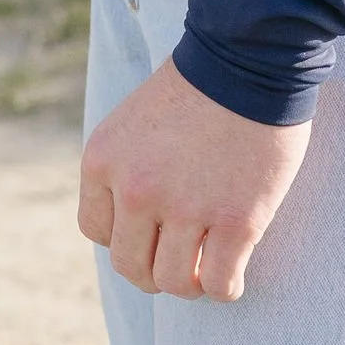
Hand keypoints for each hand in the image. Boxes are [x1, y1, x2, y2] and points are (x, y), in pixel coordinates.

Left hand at [78, 58, 309, 301]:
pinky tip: (234, 269)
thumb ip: (124, 169)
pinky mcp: (236, 222)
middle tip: (179, 257)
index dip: (125, 235)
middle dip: (154, 269)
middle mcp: (136, 190)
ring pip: (176, 284)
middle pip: (131, 266)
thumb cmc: (195, 85)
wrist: (247, 57)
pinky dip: (226, 286)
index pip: (97, 231)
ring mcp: (186, 209)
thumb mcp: (133, 123)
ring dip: (192, 282)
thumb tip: (131, 224)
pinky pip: (221, 285)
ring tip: (208, 264)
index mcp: (103, 160)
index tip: (150, 229)